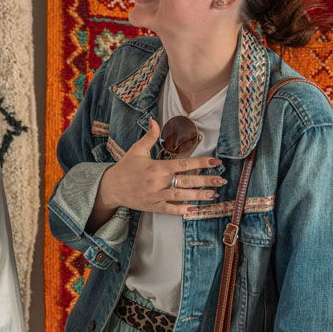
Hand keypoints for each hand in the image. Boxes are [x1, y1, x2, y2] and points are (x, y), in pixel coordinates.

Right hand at [94, 118, 223, 217]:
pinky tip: (195, 210)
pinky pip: (171, 209)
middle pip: (187, 181)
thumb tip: (154, 120)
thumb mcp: (137, 150)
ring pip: (182, 196)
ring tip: (213, 194)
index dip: (201, 163)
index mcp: (157, 167)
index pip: (184, 164)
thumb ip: (149, 137)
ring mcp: (157, 196)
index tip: (215, 162)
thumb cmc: (125, 168)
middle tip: (222, 180)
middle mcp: (159, 182)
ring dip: (199, 196)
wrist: (111, 187)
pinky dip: (183, 210)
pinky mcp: (153, 206)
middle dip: (206, 181)